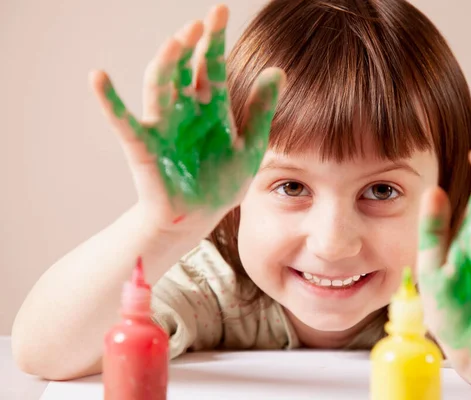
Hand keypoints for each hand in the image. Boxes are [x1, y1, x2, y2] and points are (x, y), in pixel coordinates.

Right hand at [89, 5, 284, 231]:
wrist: (198, 218)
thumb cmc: (221, 183)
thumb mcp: (249, 146)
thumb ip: (262, 110)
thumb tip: (278, 70)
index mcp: (211, 107)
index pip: (212, 66)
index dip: (214, 40)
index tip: (219, 11)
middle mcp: (185, 109)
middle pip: (184, 68)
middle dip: (190, 45)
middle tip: (200, 22)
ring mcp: (163, 125)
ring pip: (159, 86)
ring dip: (164, 64)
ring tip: (175, 43)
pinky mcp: (143, 145)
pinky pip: (122, 120)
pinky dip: (110, 100)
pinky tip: (99, 77)